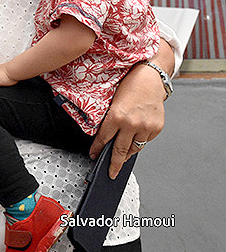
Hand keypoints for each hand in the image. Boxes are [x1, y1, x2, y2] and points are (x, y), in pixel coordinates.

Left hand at [90, 63, 164, 178]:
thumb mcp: (112, 102)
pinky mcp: (156, 128)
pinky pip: (145, 141)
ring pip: (134, 148)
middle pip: (120, 151)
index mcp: (116, 116)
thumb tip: (105, 138)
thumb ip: (109, 120)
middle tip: (110, 173)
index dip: (97, 150)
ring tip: (121, 158)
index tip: (94, 156)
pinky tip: (133, 141)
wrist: (150, 78)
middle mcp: (131, 124)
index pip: (103, 139)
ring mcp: (146, 127)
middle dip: (113, 164)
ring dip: (126, 154)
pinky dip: (138, 143)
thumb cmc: (129, 86)